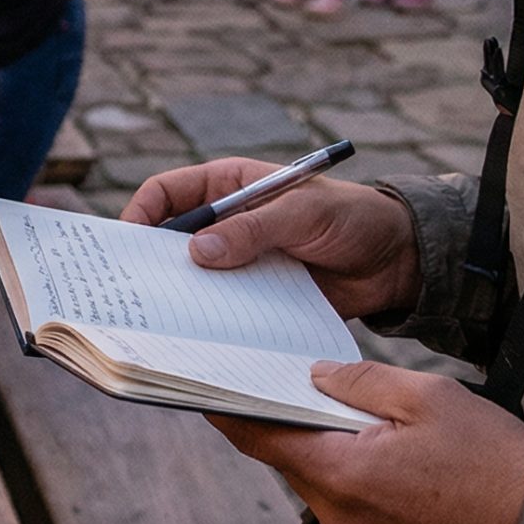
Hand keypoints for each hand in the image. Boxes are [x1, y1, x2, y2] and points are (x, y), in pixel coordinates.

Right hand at [122, 158, 421, 318]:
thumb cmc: (351, 217)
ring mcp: (238, 262)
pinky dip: (211, 321)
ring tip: (161, 320)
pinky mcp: (254, 296)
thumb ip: (253, 229)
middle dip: (150, 262)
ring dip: (180, 296)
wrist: (396, 262)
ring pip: (194, 278)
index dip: (141, 213)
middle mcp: (225, 223)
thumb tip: (197, 251)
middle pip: (171, 240)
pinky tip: (202, 338)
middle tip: (132, 288)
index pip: (167, 192)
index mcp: (228, 186)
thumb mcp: (303, 212)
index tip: (127, 241)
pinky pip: (223, 308)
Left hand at [212, 362, 523, 523]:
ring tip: (363, 423)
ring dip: (331, 454)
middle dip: (293, 424)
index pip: (260, 438)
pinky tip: (390, 463)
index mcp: (341, 474)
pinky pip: (350, 512)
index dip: (230, 409)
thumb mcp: (429, 397)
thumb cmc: (496, 464)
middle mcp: (339, 519)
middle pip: (292, 460)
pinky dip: (356, 483)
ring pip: (322, 486)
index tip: (205, 387)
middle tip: (299, 387)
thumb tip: (316, 376)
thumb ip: (361, 382)